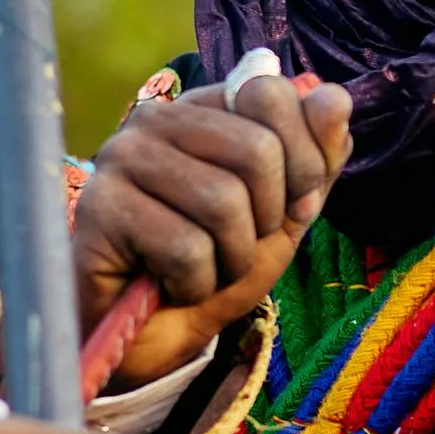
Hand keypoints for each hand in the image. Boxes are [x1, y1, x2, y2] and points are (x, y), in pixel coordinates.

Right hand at [73, 71, 351, 386]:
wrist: (154, 337)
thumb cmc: (216, 267)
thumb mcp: (285, 216)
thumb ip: (316, 160)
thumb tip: (333, 96)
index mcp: (203, 108)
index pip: (271, 95)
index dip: (301, 166)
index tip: (281, 210)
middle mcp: (156, 119)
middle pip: (257, 151)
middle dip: (265, 222)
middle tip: (232, 249)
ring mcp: (122, 158)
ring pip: (223, 202)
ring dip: (231, 259)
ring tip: (203, 270)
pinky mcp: (100, 209)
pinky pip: (186, 248)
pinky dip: (195, 284)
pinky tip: (169, 285)